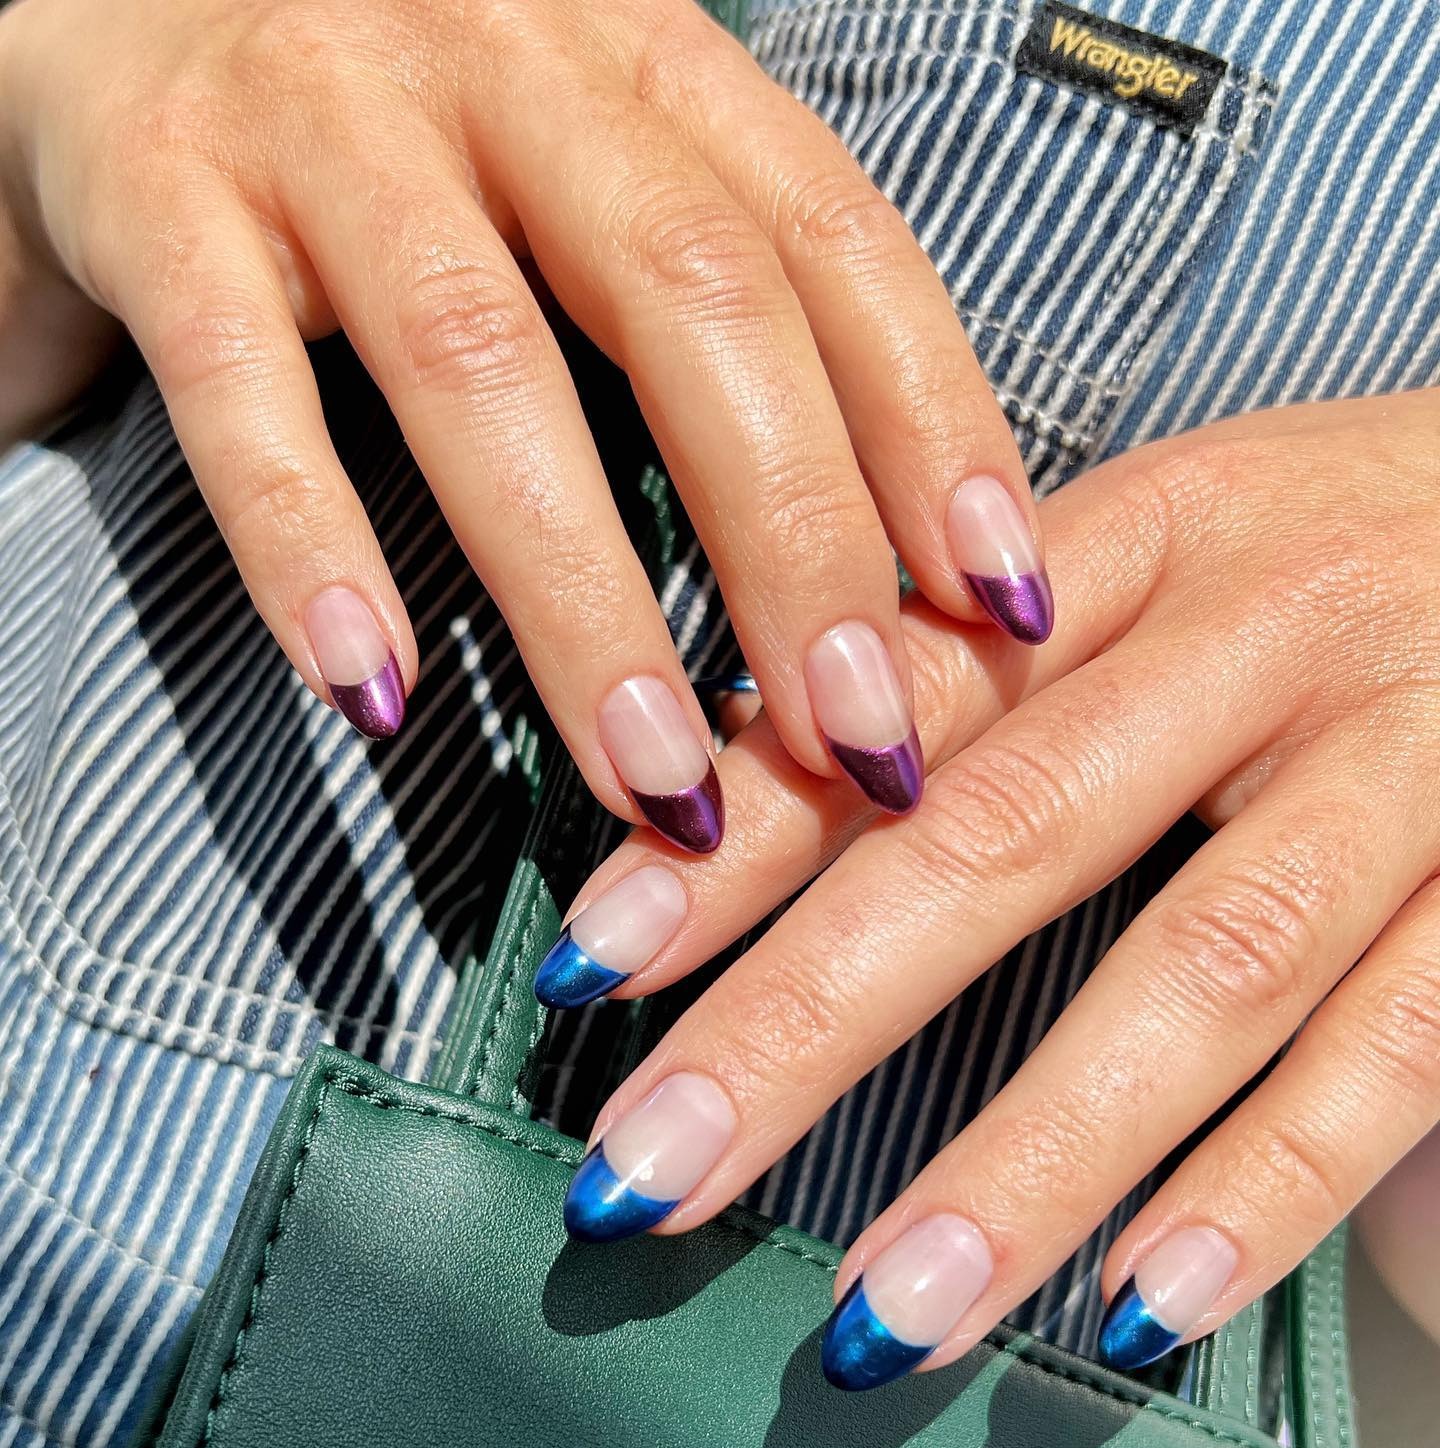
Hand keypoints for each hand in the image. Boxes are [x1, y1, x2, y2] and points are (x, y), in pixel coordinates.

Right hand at [0, 0, 1049, 848]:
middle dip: (796, 542)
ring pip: (484, 361)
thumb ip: (705, 309)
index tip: (1003, 611)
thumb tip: (870, 559)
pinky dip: (309, 546)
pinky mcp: (157, 186)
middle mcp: (505, 56)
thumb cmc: (395, 122)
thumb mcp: (582, 164)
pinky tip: (370, 694)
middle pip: (695, 300)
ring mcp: (326, 114)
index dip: (936, 430)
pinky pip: (240, 385)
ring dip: (587, 596)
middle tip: (855, 741)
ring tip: (656, 782)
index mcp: (643, 61)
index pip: (833, 242)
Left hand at [549, 391, 1439, 1386]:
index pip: (906, 693)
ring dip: (1028, 1157)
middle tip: (649, 1179)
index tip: (593, 963)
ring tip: (879, 1316)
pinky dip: (1266, 1188)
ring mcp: (1424, 769)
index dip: (741, 831)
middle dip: (812, 1021)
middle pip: (1012, 834)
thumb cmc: (1357, 548)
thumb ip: (986, 664)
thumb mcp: (1177, 543)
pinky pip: (1402, 1054)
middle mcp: (1279, 635)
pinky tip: (1137, 1310)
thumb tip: (750, 778)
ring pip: (1208, 971)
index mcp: (1157, 533)